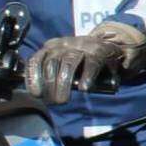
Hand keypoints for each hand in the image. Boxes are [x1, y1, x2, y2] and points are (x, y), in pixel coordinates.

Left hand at [25, 22, 145, 103]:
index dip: (34, 78)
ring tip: (63, 100)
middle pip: (52, 63)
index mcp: (52, 46)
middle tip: (54, 102)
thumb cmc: (83, 61)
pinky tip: (84, 89)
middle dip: (50, 85)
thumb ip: (52, 73)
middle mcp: (65, 44)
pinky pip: (91, 64)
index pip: (37, 60)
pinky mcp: (100, 51)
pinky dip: (87, 77)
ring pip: (69, 63)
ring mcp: (82, 46)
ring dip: (63, 84)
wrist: (111, 48)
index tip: (36, 94)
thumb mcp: (63, 63)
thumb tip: (38, 93)